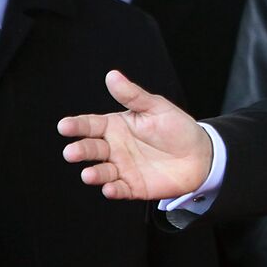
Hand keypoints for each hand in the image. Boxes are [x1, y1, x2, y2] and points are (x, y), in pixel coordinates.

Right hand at [58, 70, 212, 199]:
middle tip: (71, 153)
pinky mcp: (133, 186)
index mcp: (115, 127)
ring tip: (89, 174)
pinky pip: (120, 189)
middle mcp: (114, 148)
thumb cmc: (176, 128)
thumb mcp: (156, 108)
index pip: (90, 125)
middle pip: (91, 149)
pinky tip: (110, 188)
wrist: (201, 154)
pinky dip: (113, 190)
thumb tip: (112, 75)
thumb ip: (133, 96)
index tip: (64, 126)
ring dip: (94, 174)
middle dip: (80, 151)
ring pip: (101, 172)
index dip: (76, 125)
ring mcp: (122, 168)